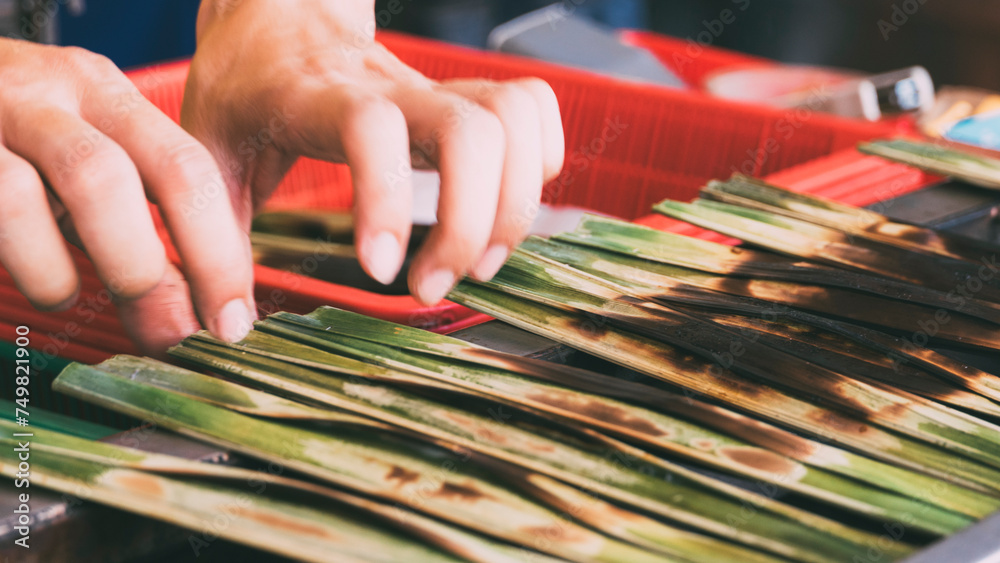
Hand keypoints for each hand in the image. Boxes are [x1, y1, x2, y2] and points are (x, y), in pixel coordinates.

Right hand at [0, 39, 255, 353]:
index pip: (186, 168)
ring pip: (23, 197)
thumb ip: (136, 229)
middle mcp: (47, 95)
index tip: (231, 322)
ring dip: (59, 273)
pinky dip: (20, 267)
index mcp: (105, 95)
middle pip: (111, 178)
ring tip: (62, 294)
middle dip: (145, 270)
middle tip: (161, 329)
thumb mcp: (82, 161)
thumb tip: (187, 317)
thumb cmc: (13, 139)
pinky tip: (28, 279)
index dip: (218, 256)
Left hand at [185, 0, 564, 303]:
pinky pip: (534, 108)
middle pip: (474, 129)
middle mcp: (390, 86)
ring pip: (515, 119)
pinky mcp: (466, 94)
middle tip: (432, 286)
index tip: (380, 270)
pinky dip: (539, 165)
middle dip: (470, 225)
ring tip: (475, 262)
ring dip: (514, 207)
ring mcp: (436, 87)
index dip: (386, 200)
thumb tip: (231, 326)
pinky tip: (500, 206)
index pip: (372, 128)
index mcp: (316, 96)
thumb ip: (209, 238)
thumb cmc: (244, 91)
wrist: (279, 17)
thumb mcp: (206, 156)